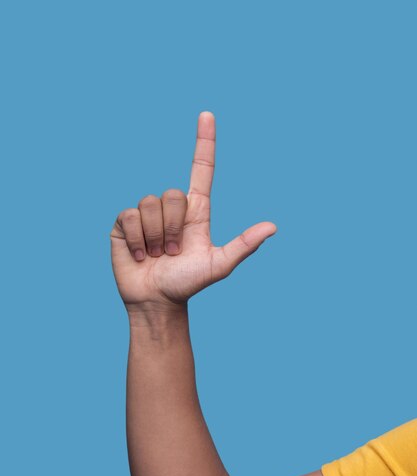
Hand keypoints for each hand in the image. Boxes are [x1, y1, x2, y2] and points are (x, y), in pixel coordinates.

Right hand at [110, 112, 277, 313]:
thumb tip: (273, 227)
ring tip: (156, 255)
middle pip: (173, 194)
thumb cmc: (188, 284)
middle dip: (173, 228)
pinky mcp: (125, 223)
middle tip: (172, 252)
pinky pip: (130, 215)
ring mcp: (147, 214)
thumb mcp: (218, 266)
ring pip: (151, 203)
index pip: (202, 169)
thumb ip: (243, 246)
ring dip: (155, 236)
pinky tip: (139, 255)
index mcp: (197, 212)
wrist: (156, 302)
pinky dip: (136, 240)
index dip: (204, 142)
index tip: (207, 115)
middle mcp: (172, 208)